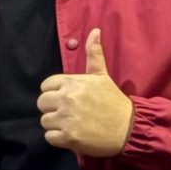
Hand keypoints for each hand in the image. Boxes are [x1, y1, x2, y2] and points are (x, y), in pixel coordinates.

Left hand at [37, 29, 133, 157]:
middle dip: (52, 108)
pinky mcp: (68, 137)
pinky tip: (72, 135)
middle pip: (42, 103)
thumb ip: (94, 54)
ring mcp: (67, 119)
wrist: (129, 128)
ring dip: (56, 125)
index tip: (67, 99)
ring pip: (44, 121)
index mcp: (72, 82)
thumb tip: (95, 30)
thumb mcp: (102, 75)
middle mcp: (67, 99)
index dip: (54, 93)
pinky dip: (58, 139)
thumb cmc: (113, 101)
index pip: (45, 86)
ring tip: (72, 124)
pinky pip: (49, 137)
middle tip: (69, 113)